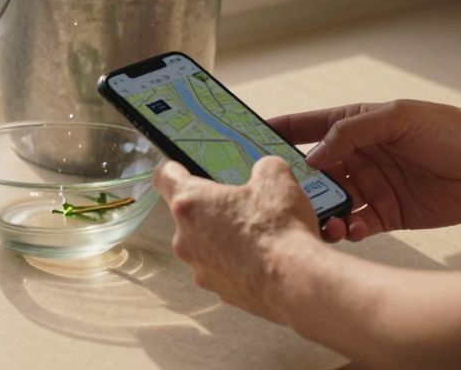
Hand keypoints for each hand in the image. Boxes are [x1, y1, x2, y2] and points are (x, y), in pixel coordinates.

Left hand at [154, 157, 321, 323]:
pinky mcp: (219, 293)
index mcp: (190, 203)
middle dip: (213, 209)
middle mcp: (185, 239)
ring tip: (260, 236)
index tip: (185, 169)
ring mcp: (200, 269)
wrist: (296, 283)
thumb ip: (262, 168)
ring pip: (207, 245)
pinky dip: (239, 264)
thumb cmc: (278, 227)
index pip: (164, 177)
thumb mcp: (276, 178)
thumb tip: (264, 172)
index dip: (174, 169)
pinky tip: (265, 260)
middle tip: (243, 205)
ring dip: (225, 238)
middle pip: (189, 215)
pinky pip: (224, 270)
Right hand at [269, 100, 460, 242]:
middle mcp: (356, 157)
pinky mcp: (386, 215)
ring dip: (317, 211)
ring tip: (315, 220)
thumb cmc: (452, 131)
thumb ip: (352, 133)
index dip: (272, 133)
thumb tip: (312, 156)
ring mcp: (369, 187)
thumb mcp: (398, 118)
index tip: (240, 140)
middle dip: (290, 182)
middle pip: (309, 171)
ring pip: (328, 202)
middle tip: (273, 195)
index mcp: (353, 126)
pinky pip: (354, 225)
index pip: (303, 128)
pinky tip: (346, 231)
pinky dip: (344, 230)